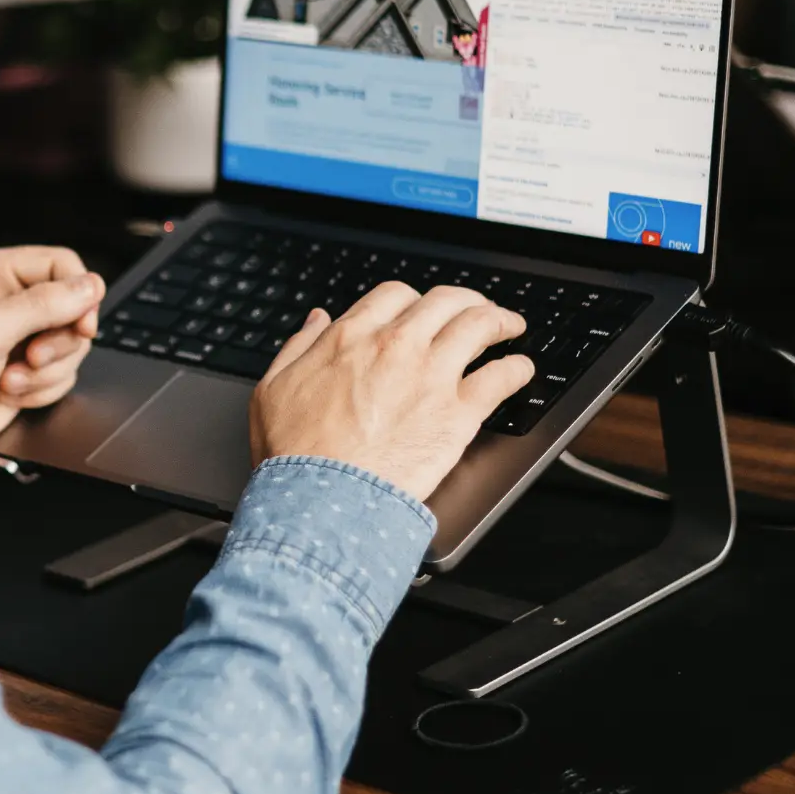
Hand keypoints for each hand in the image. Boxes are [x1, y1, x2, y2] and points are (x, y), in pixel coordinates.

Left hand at [0, 247, 103, 485]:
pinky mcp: (25, 370)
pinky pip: (62, 374)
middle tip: (29, 357)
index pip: (61, 264)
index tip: (81, 325)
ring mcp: (18, 337)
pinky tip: (8, 392)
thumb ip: (43, 305)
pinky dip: (42, 390)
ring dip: (46, 372)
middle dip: (57, 342)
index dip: (79, 293)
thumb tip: (89, 287)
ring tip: (8, 379)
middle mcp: (7, 300)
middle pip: (74, 308)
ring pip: (72, 346)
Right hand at [249, 282, 534, 500]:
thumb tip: (317, 321)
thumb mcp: (273, 388)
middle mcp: (396, 346)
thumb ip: (298, 347)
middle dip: (464, 300)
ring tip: (510, 327)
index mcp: (351, 337)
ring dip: (501, 320)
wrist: (322, 498)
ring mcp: (431, 375)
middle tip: (475, 310)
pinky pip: (502, 377)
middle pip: (445, 301)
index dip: (413, 300)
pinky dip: (517, 369)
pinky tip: (521, 370)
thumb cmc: (294, 453)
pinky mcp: (459, 412)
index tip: (419, 312)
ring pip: (480, 325)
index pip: (396, 295)